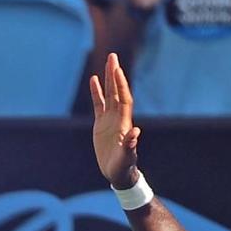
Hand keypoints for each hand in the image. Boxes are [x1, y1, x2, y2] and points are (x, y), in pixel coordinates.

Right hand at [87, 53, 142, 188]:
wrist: (118, 173)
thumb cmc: (123, 167)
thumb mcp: (126, 157)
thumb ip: (130, 146)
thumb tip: (136, 133)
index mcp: (125, 123)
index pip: (123, 98)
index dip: (121, 84)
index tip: (117, 70)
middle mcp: (118, 118)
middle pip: (117, 91)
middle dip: (115, 74)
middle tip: (113, 56)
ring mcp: (110, 119)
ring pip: (109, 94)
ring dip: (108, 79)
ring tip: (107, 62)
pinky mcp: (101, 124)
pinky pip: (98, 104)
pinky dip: (97, 92)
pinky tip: (94, 80)